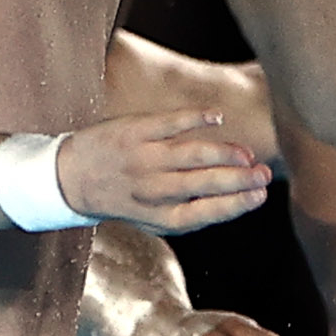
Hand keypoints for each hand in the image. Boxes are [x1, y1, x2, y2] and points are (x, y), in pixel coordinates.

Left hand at [55, 111, 271, 235]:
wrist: (70, 177)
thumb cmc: (124, 198)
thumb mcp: (153, 217)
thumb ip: (191, 209)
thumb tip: (238, 197)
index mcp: (160, 216)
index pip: (205, 212)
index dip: (236, 204)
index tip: (261, 195)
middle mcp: (152, 189)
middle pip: (204, 184)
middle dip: (240, 179)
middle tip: (264, 174)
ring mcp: (143, 159)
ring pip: (193, 154)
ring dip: (225, 153)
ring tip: (246, 154)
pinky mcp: (134, 132)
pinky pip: (171, 122)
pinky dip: (197, 118)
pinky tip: (217, 118)